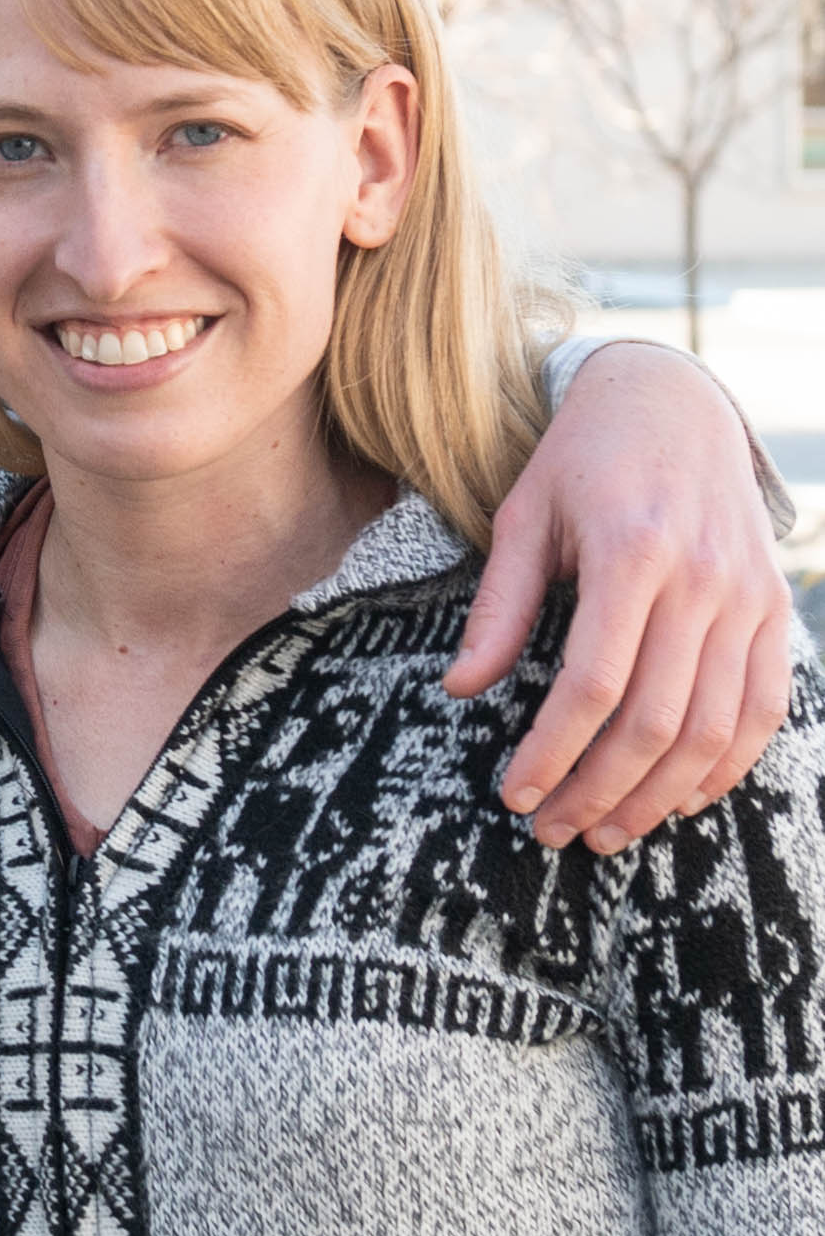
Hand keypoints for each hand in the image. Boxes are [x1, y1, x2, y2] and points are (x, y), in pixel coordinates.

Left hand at [448, 342, 791, 851]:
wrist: (673, 403)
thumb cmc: (581, 463)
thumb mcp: (522, 519)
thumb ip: (499, 608)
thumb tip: (460, 689)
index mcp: (634, 554)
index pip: (593, 685)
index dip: (554, 752)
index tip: (515, 794)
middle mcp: (704, 580)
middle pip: (656, 720)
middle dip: (601, 790)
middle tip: (554, 832)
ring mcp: (751, 597)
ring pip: (714, 727)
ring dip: (660, 794)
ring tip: (607, 830)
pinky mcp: (776, 608)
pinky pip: (765, 705)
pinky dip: (728, 763)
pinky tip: (681, 797)